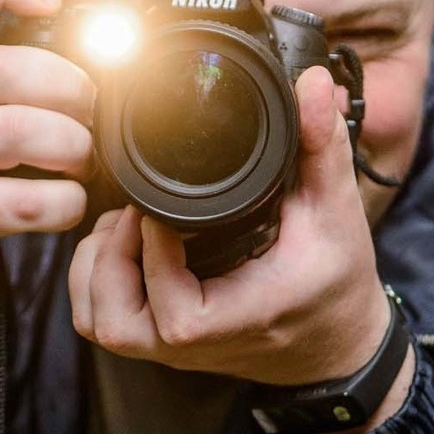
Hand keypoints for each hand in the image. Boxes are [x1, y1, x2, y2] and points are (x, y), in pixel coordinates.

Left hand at [69, 65, 398, 396]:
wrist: (336, 339)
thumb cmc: (335, 280)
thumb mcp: (335, 210)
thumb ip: (322, 146)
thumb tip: (315, 83)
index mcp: (239, 317)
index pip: (174, 312)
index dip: (153, 256)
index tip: (159, 212)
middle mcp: (197, 342)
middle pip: (116, 324)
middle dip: (111, 261)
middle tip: (135, 215)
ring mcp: (173, 349)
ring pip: (101, 323)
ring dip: (97, 270)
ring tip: (126, 227)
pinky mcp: (161, 342)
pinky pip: (104, 321)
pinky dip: (97, 283)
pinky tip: (124, 245)